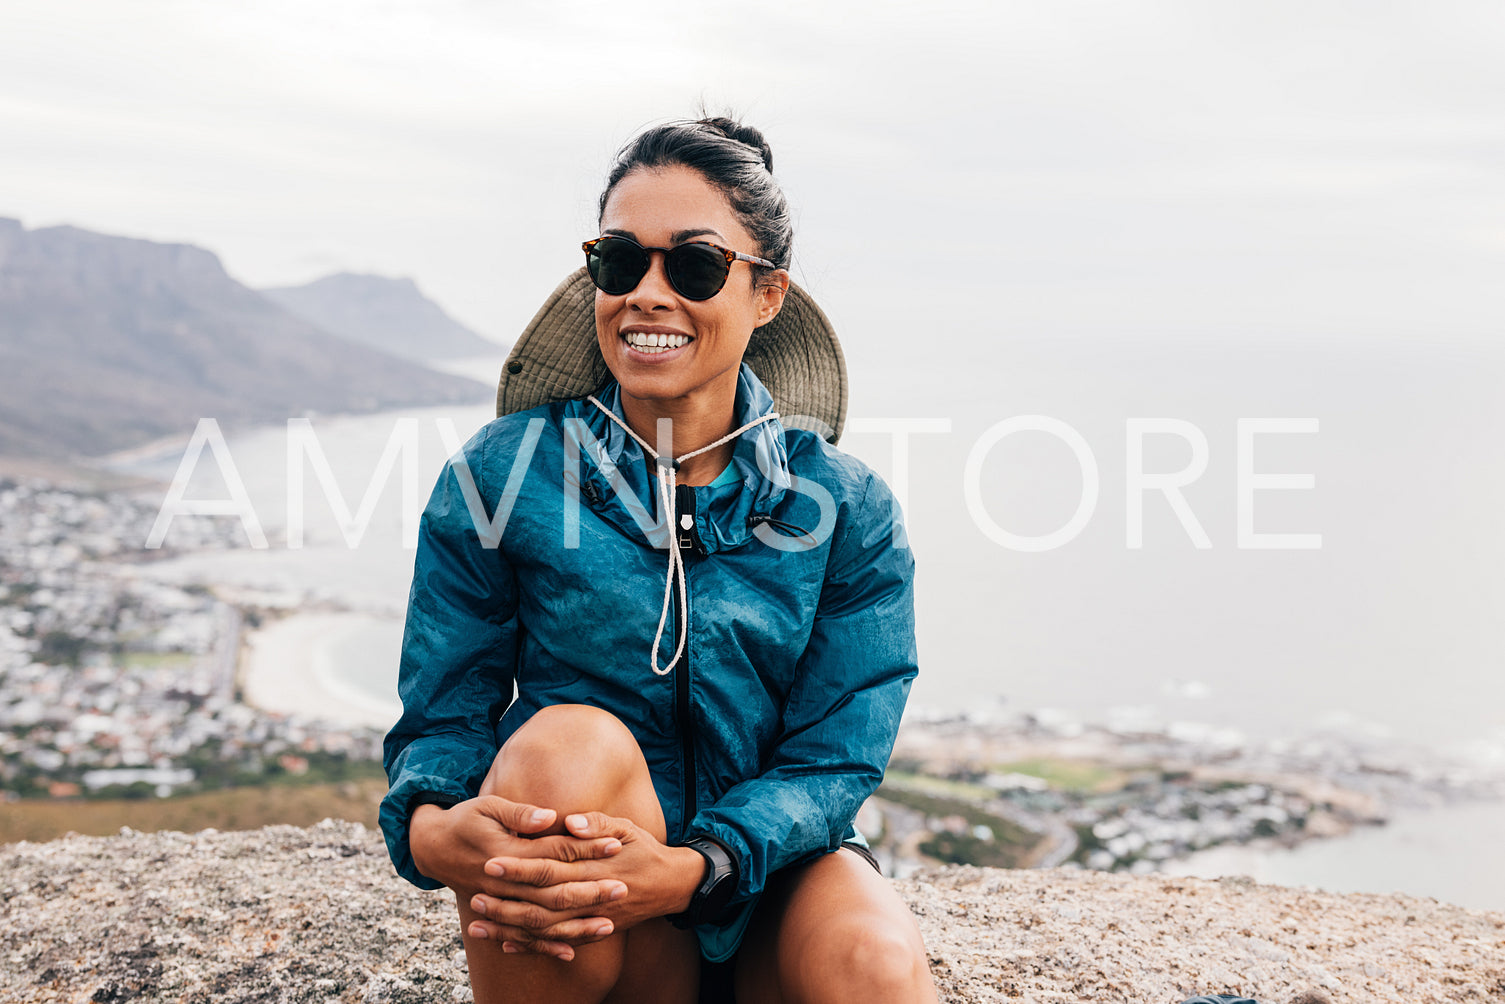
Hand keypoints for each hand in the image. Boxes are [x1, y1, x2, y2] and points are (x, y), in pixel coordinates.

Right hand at [409, 796, 626, 957]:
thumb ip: (520, 814)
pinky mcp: (496, 914)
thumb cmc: (466, 819)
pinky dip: (545, 946)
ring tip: (608, 925)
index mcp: (506, 853)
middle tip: (622, 889)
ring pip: (541, 920)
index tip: (615, 845)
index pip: (554, 852)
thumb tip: (550, 817)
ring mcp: (499, 903)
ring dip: (575, 924)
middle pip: (553, 891)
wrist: (432, 846)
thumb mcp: (488, 806)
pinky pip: (522, 936)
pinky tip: (571, 951)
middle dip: (589, 891)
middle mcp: (504, 884)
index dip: (586, 849)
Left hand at [467, 811, 704, 959]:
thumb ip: (598, 824)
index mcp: (595, 867)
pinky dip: (533, 946)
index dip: (520, 867)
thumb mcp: (627, 827)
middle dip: (506, 901)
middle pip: (542, 902)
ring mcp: (593, 919)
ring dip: (511, 927)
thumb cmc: (645, 850)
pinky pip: (560, 942)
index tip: (492, 862)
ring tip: (479, 923)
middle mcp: (592, 897)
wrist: (673, 885)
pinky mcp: (595, 931)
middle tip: (474, 896)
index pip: (551, 868)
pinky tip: (506, 945)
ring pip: (546, 928)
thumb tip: (570, 821)